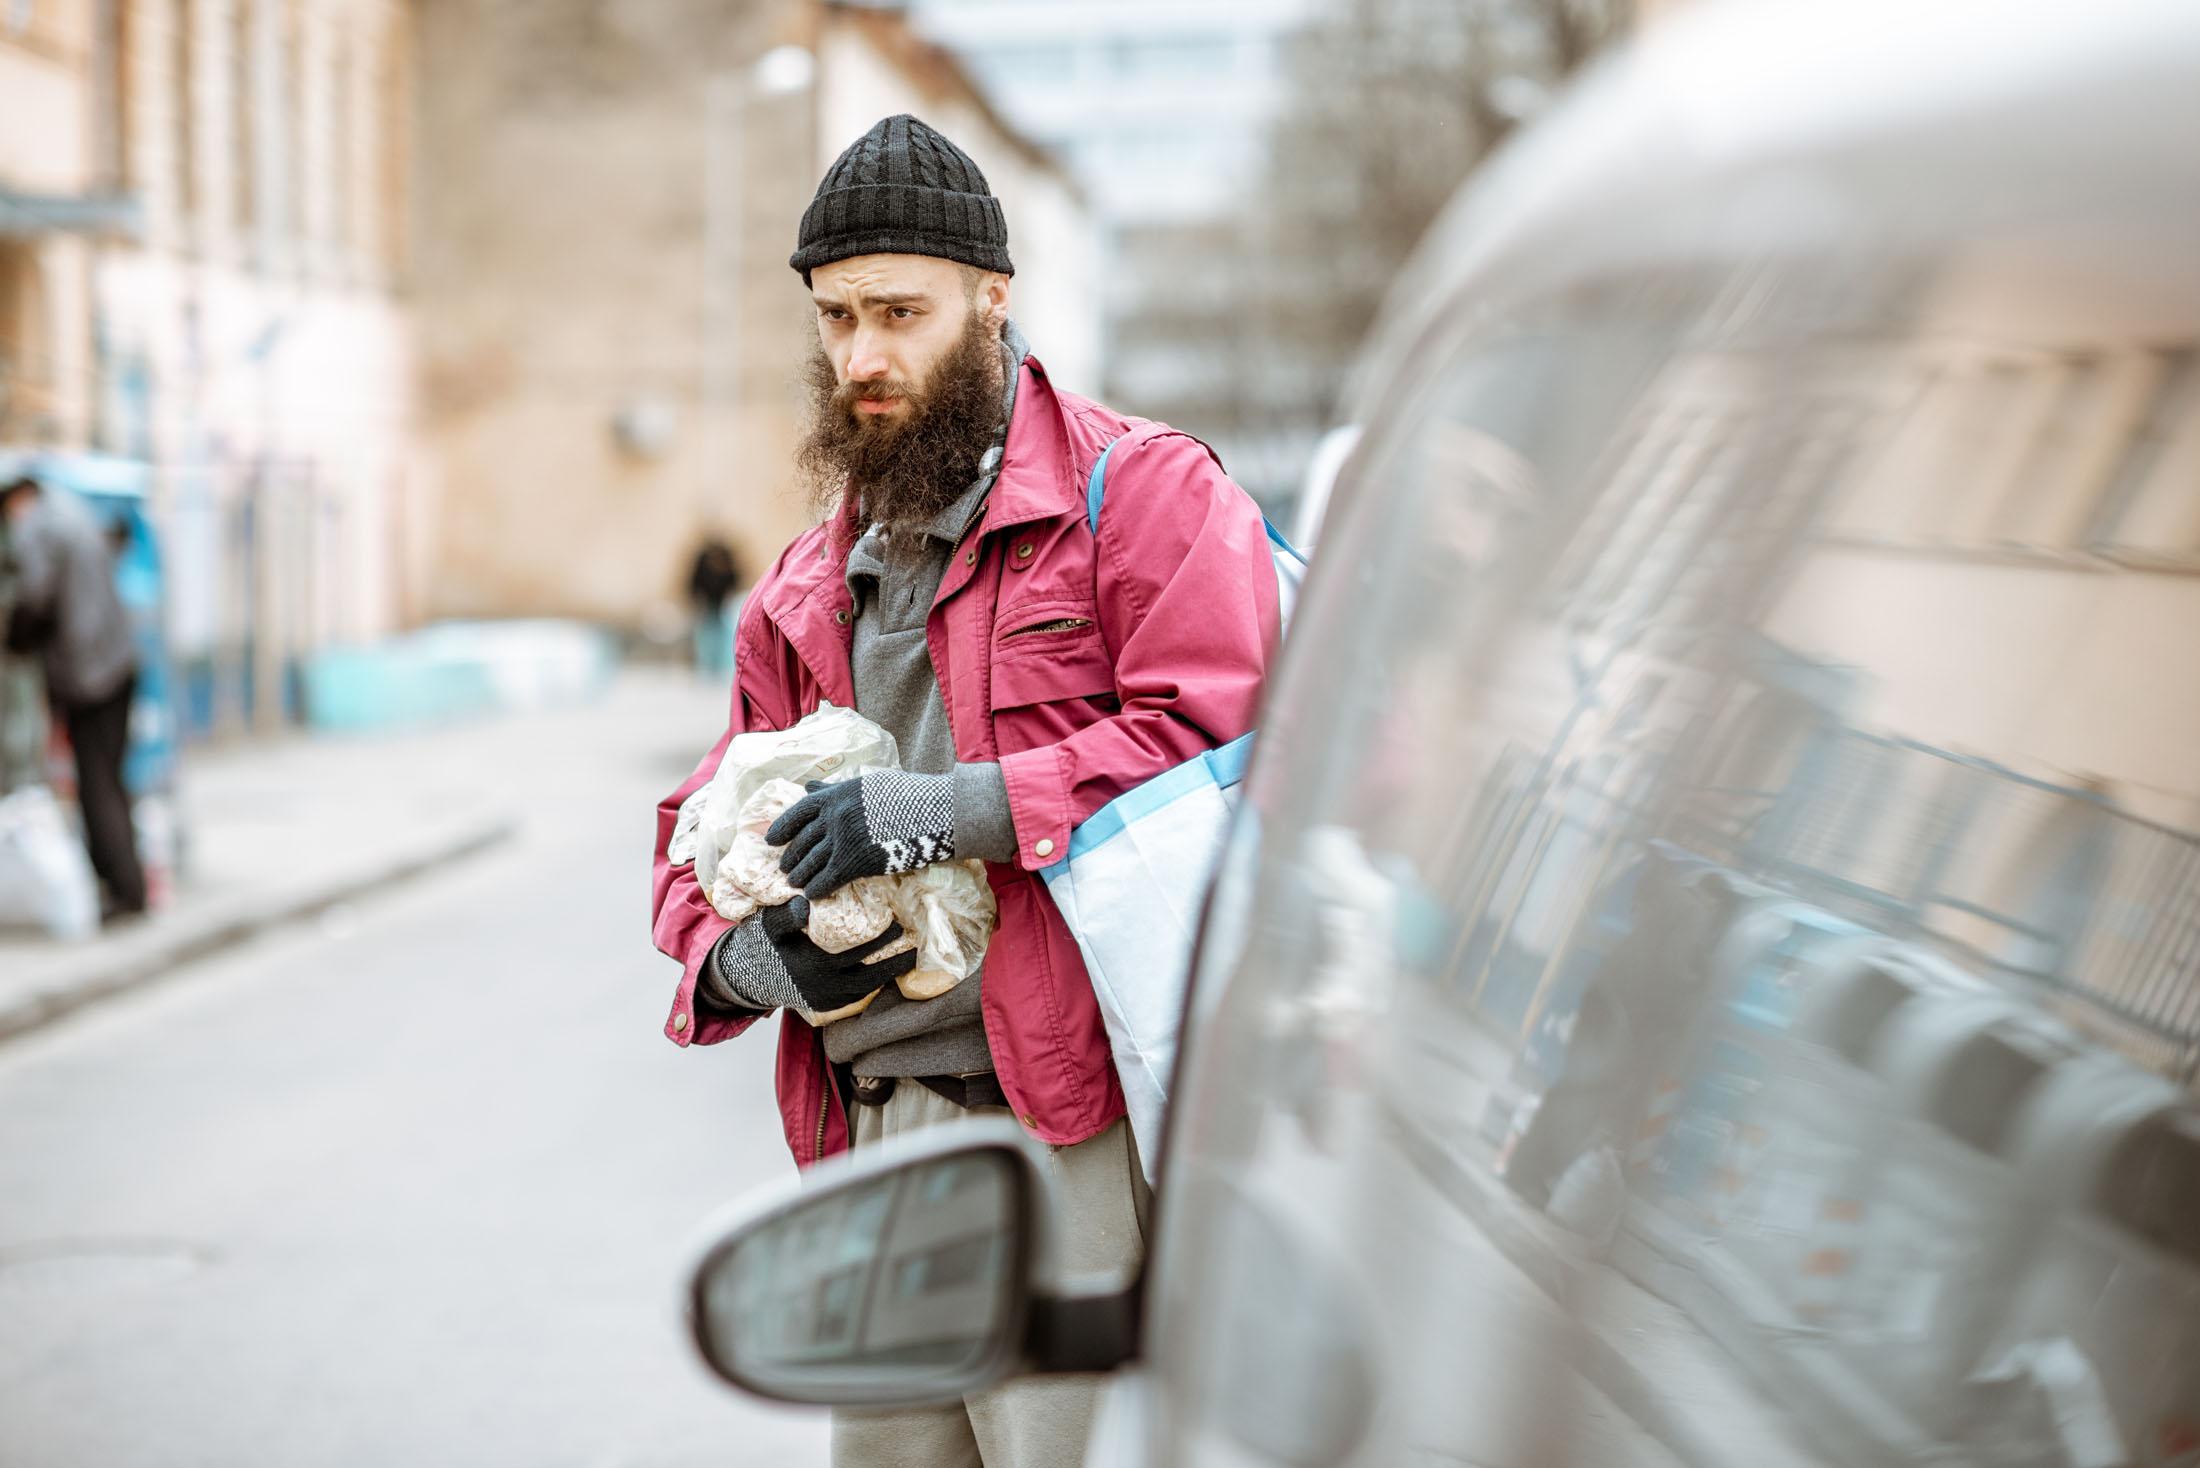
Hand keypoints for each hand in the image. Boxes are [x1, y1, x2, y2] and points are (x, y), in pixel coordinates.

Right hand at [718, 897, 916, 1013]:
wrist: (751, 976)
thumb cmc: (765, 943)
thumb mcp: (769, 924)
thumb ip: (786, 915)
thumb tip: (805, 906)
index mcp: (814, 963)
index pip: (857, 950)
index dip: (881, 938)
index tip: (900, 922)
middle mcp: (825, 985)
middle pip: (871, 973)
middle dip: (894, 958)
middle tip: (913, 939)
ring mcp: (828, 998)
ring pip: (868, 987)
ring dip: (890, 973)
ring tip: (910, 955)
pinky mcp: (828, 1005)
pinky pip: (858, 996)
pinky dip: (876, 982)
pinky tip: (889, 967)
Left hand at [767, 771, 954, 898]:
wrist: (933, 813)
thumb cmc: (907, 796)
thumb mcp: (867, 784)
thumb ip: (836, 789)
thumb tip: (808, 787)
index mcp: (836, 795)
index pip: (798, 812)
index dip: (781, 828)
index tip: (770, 839)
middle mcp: (834, 817)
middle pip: (803, 841)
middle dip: (791, 857)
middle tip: (785, 868)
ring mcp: (842, 841)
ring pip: (810, 863)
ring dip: (800, 876)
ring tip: (794, 883)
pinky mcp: (854, 863)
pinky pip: (826, 880)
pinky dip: (815, 889)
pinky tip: (810, 895)